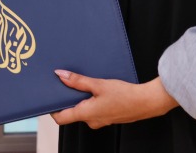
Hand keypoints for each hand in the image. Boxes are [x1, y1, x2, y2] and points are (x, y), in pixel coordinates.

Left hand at [50, 73, 177, 128]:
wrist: (147, 102)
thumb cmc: (125, 95)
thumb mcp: (98, 84)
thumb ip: (78, 81)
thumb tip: (60, 75)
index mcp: (86, 114)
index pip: (61, 118)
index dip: (52, 109)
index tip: (48, 97)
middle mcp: (92, 120)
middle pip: (72, 111)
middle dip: (67, 98)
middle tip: (64, 82)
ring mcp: (100, 120)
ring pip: (83, 109)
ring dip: (80, 97)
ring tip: (81, 81)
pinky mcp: (108, 116)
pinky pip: (93, 108)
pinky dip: (90, 99)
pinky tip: (95, 87)